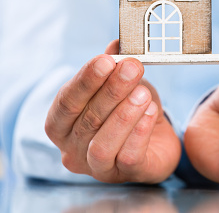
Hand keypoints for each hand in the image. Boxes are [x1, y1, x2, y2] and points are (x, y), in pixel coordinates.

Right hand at [45, 40, 180, 182]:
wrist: (156, 137)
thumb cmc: (129, 108)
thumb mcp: (120, 82)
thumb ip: (114, 64)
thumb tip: (116, 44)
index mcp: (62, 124)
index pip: (66, 103)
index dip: (85, 81)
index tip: (106, 60)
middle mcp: (72, 150)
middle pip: (87, 121)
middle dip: (111, 91)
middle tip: (133, 68)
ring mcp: (98, 168)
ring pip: (102, 145)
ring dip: (124, 115)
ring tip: (143, 93)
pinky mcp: (126, 175)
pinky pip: (128, 157)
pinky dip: (140, 132)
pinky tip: (152, 112)